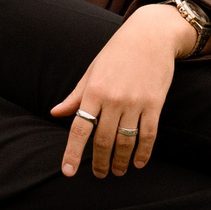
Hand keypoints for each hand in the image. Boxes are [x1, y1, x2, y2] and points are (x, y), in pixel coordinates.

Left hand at [50, 4, 197, 178]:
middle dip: (100, 162)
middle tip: (100, 174)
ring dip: (121, 161)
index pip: (79, 128)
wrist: (151, 35)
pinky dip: (144, 152)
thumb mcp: (92, 71)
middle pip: (103, 140)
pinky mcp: (155, 104)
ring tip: (118, 171)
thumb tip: (55, 112)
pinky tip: (139, 162)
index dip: (72, 152)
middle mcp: (113, 99)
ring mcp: (135, 102)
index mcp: (93, 91)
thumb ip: (75, 96)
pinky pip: (148, 134)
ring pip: (126, 141)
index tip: (68, 172)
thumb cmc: (117, 53)